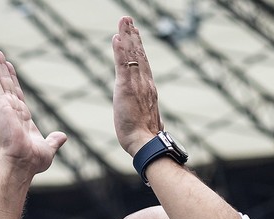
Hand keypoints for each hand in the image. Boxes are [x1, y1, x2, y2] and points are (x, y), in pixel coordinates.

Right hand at [0, 49, 66, 175]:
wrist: (22, 163)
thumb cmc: (32, 161)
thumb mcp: (48, 148)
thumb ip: (54, 140)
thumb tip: (62, 136)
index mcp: (22, 119)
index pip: (18, 95)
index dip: (14, 82)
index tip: (9, 69)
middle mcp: (12, 112)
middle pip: (8, 85)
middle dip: (3, 70)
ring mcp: (5, 109)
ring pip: (2, 83)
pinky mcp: (0, 107)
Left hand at [112, 17, 161, 155]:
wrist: (145, 143)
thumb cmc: (145, 137)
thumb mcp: (147, 120)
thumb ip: (149, 115)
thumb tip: (156, 122)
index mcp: (149, 90)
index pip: (143, 64)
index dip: (138, 48)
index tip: (135, 34)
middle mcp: (145, 83)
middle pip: (138, 54)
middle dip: (133, 35)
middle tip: (128, 19)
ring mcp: (136, 84)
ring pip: (132, 55)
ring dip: (127, 36)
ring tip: (124, 21)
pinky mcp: (126, 88)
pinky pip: (123, 65)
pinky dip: (120, 50)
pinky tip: (117, 37)